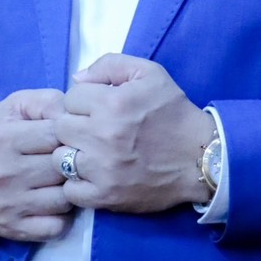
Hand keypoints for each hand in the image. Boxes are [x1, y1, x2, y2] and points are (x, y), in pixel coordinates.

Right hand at [0, 88, 72, 241]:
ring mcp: (10, 205)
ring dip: (70, 190)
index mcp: (4, 138)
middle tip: (70, 159)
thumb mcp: (14, 108)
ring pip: (65, 198)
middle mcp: (5, 173)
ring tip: (62, 181)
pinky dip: (63, 217)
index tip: (68, 136)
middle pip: (63, 167)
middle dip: (73, 162)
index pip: (57, 133)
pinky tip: (54, 204)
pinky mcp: (15, 228)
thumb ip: (47, 102)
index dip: (69, 133)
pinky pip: (57, 227)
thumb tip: (74, 115)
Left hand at [47, 54, 211, 213]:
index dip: (83, 101)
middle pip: (60, 127)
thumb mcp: (149, 73)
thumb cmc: (173, 113)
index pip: (71, 97)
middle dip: (75, 125)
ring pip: (60, 157)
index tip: (98, 108)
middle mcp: (103, 136)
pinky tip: (93, 175)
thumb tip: (76, 78)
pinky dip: (77, 183)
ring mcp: (102, 169)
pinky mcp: (106, 195)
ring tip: (91, 152)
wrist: (200, 158)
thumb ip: (110, 65)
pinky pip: (70, 190)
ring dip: (73, 154)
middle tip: (93, 130)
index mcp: (113, 103)